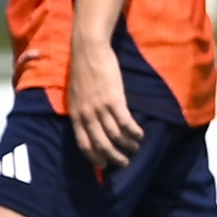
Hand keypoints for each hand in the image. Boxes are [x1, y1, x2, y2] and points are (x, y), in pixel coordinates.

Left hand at [68, 38, 146, 169]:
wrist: (88, 51)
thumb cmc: (83, 70)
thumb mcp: (76, 95)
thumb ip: (82, 110)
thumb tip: (90, 124)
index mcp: (75, 115)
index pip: (83, 144)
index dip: (94, 157)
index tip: (103, 165)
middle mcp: (86, 115)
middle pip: (100, 144)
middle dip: (113, 157)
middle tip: (124, 163)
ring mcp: (100, 108)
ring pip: (114, 135)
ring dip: (127, 146)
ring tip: (135, 149)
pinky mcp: (114, 99)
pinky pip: (125, 122)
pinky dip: (134, 131)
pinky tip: (140, 134)